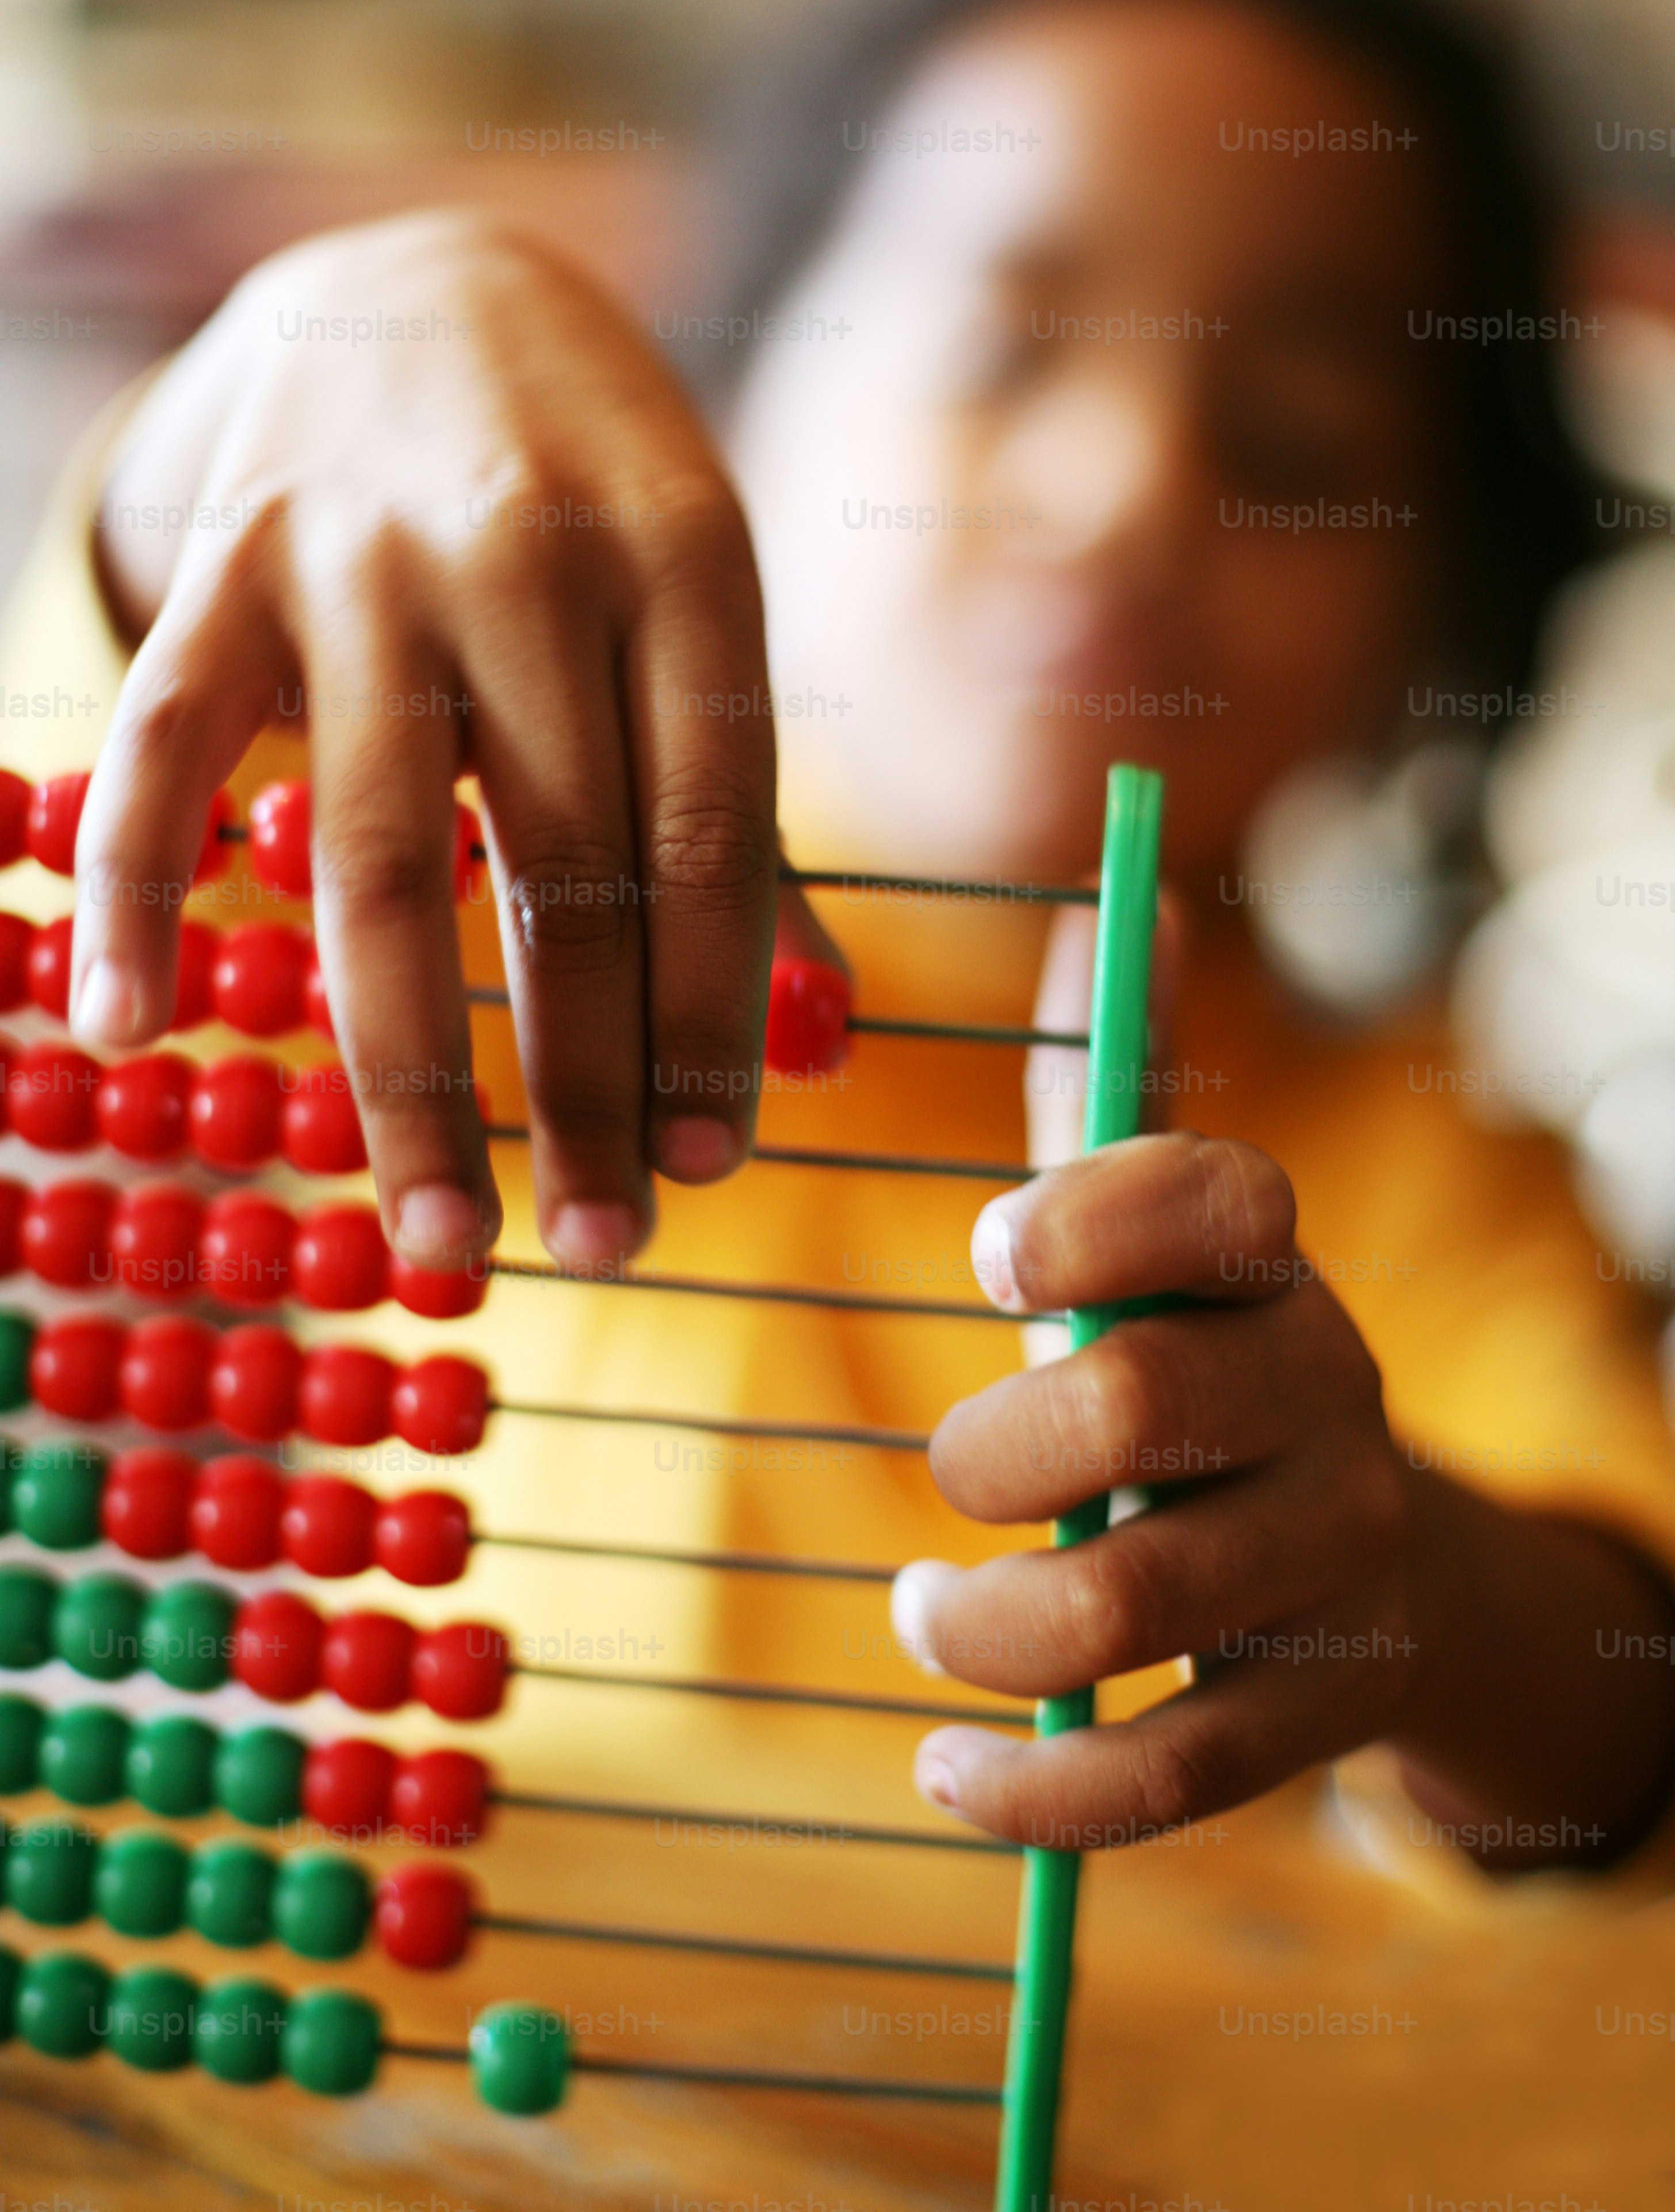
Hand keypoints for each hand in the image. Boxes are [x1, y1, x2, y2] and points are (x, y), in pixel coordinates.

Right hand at [73, 211, 779, 1270]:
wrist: (422, 281)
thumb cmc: (596, 490)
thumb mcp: (706, 606)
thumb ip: (742, 815)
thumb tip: (820, 1029)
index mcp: (689, 562)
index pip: (709, 834)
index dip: (713, 1016)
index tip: (719, 1171)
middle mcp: (531, 556)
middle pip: (564, 870)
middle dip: (586, 1083)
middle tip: (607, 1249)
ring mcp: (362, 554)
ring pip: (383, 851)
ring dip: (407, 1067)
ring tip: (442, 1231)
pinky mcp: (227, 559)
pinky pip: (170, 747)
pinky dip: (145, 888)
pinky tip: (137, 1031)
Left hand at [893, 1130, 1420, 1846]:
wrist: (1394, 1563)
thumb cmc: (1213, 1368)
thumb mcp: (1173, 1240)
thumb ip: (1113, 1093)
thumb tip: (1117, 896)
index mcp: (1276, 1268)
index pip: (1219, 1197)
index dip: (1090, 1213)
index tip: (990, 1257)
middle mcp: (1331, 1397)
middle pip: (1144, 1404)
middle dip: (998, 1447)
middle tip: (947, 1472)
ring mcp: (1342, 1561)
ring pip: (1142, 1601)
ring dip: (989, 1625)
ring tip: (927, 1614)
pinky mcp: (1326, 1706)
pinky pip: (1173, 1772)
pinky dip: (1038, 1792)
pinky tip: (948, 1775)